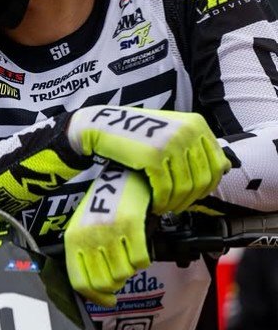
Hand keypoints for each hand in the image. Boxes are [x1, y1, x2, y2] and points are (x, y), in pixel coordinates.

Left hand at [65, 168, 150, 306]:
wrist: (121, 174)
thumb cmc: (103, 203)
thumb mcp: (84, 226)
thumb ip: (85, 254)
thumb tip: (98, 289)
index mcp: (73, 238)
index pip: (80, 282)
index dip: (96, 297)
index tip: (108, 300)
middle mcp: (88, 236)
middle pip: (104, 282)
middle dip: (116, 283)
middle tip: (122, 272)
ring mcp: (109, 231)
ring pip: (123, 273)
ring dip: (130, 269)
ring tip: (128, 254)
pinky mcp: (130, 225)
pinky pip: (140, 260)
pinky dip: (143, 260)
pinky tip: (139, 247)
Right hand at [67, 105, 229, 213]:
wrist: (103, 125)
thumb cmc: (136, 132)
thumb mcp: (172, 131)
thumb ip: (196, 146)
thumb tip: (226, 166)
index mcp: (196, 124)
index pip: (218, 164)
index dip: (207, 186)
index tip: (193, 194)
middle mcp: (188, 132)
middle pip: (203, 179)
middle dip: (190, 198)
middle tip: (176, 205)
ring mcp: (172, 143)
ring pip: (185, 187)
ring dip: (175, 203)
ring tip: (164, 206)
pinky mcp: (154, 156)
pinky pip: (165, 190)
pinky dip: (161, 202)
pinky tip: (154, 203)